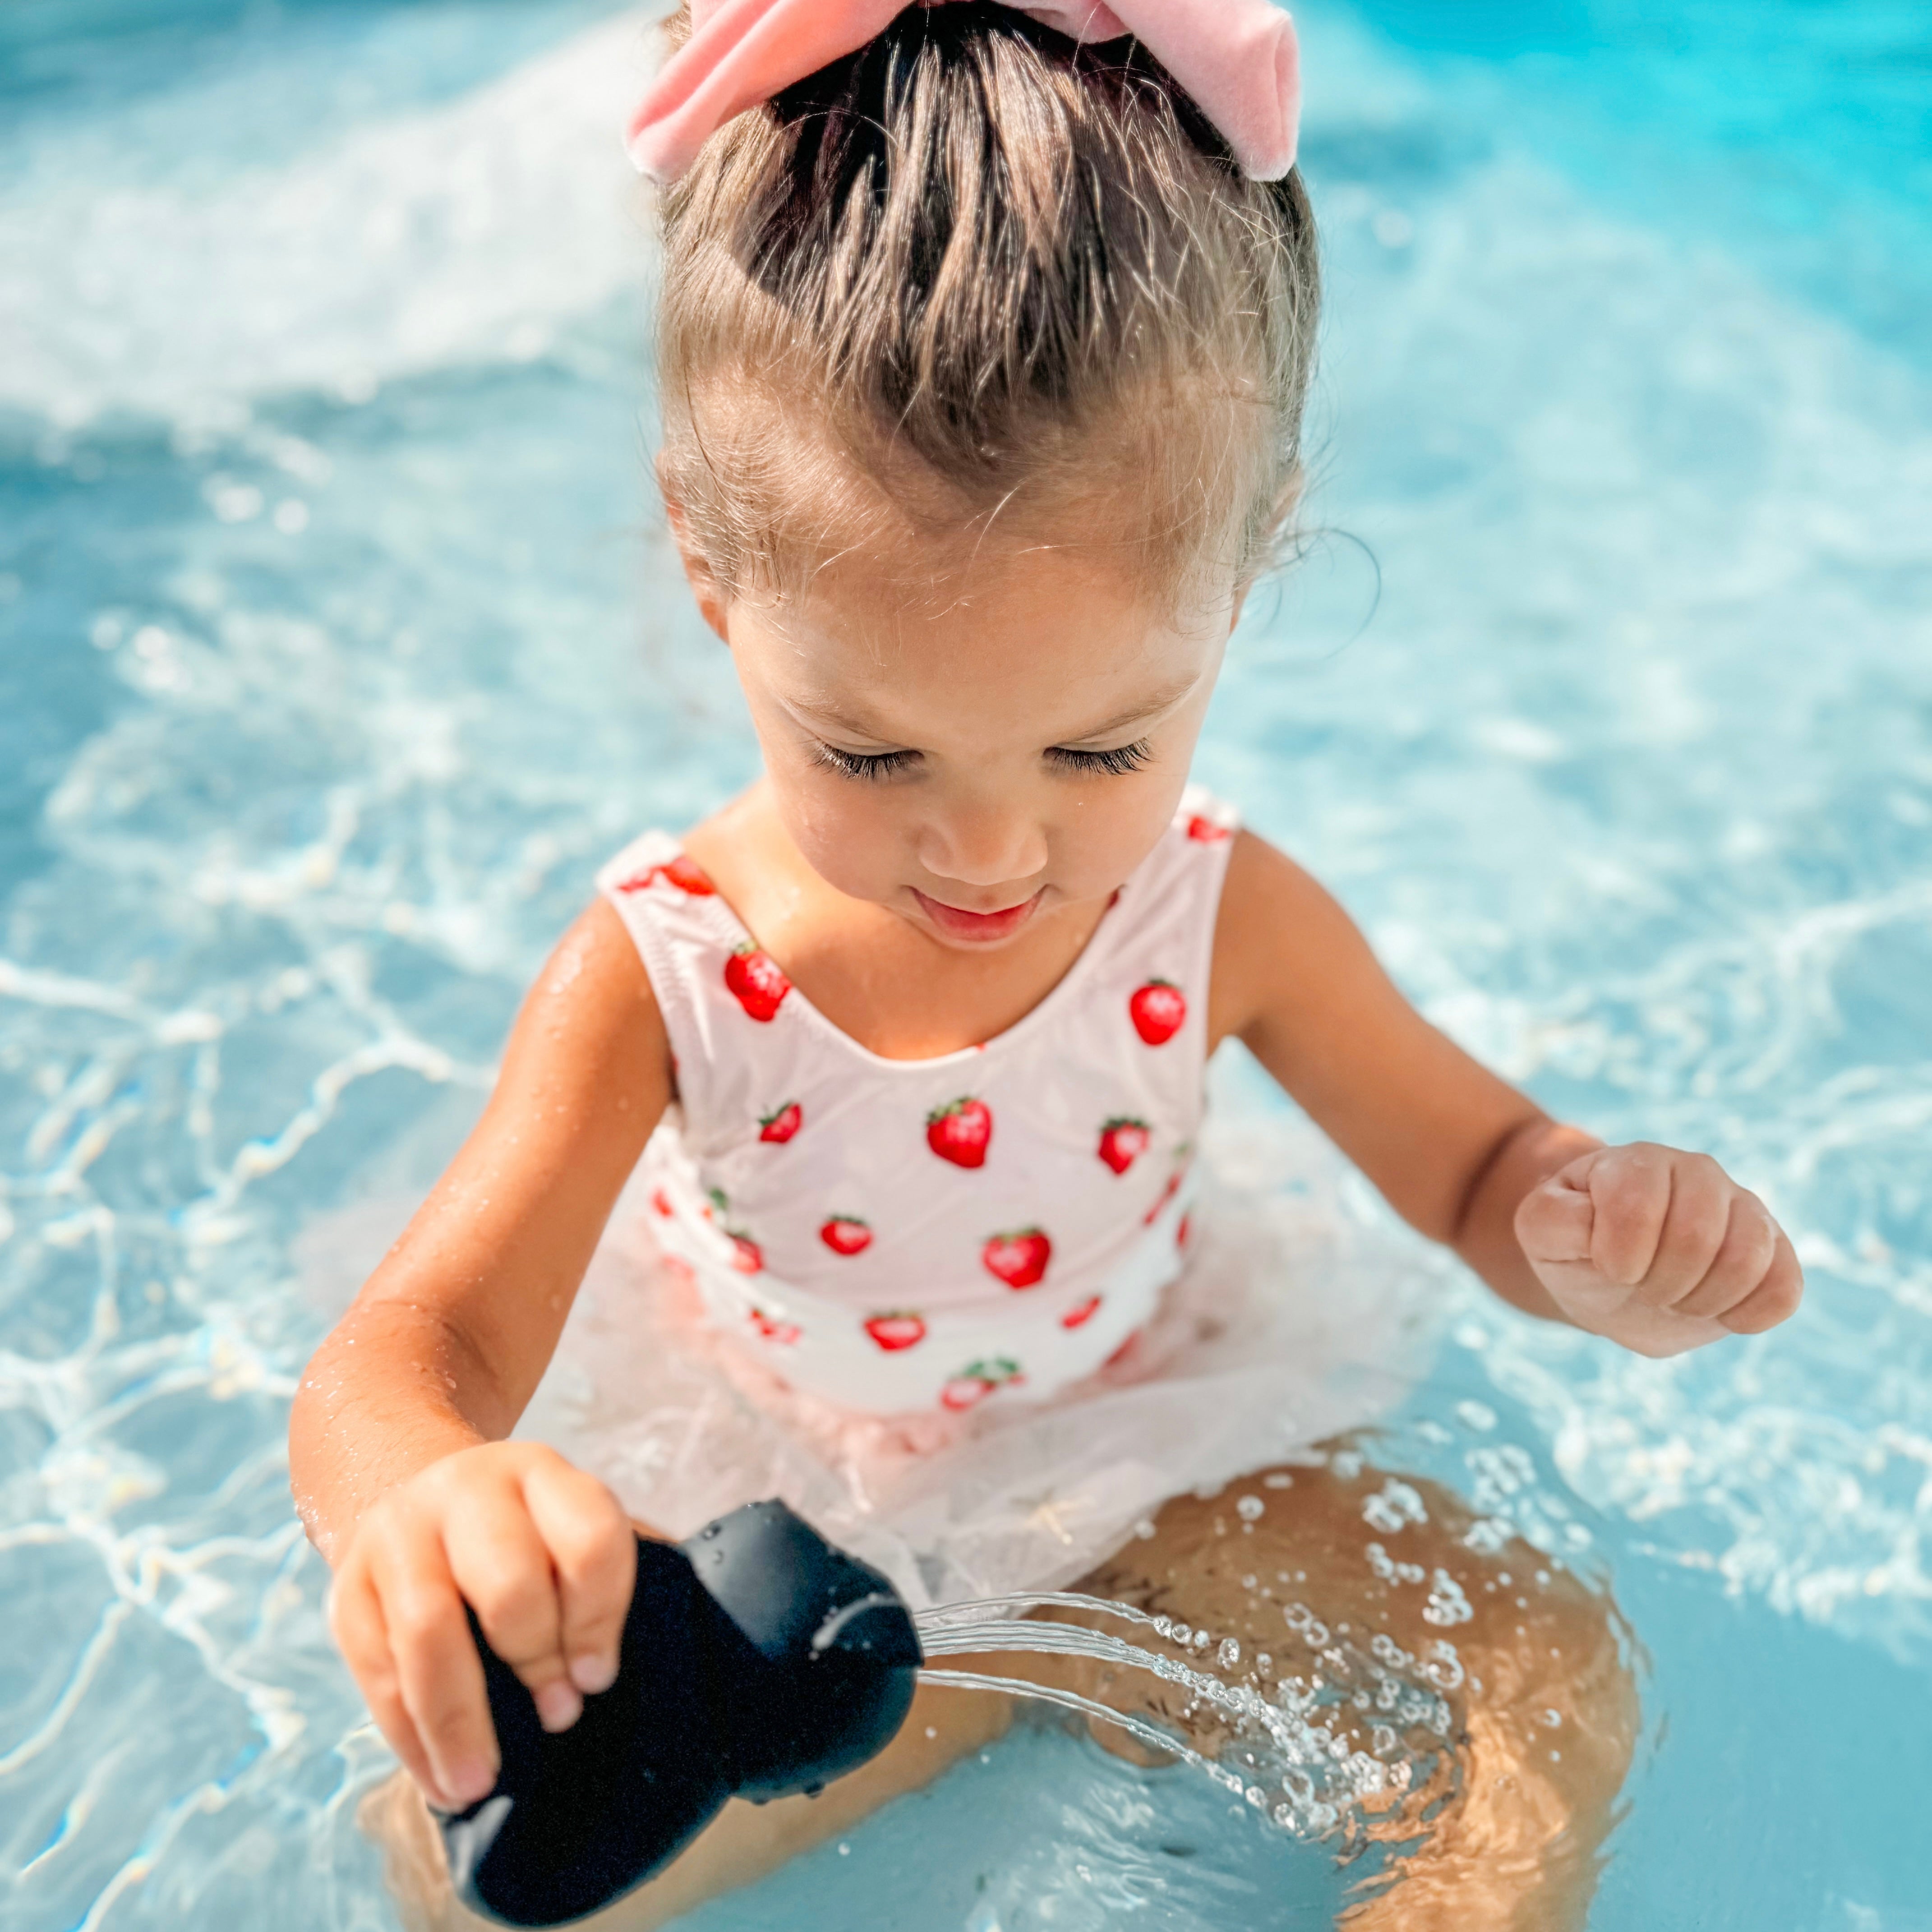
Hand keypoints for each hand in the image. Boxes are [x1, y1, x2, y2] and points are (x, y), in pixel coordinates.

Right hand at [328, 1441, 635, 1811]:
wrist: (423, 1502)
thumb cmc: (521, 1537)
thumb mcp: (566, 1532)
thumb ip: (595, 1588)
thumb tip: (598, 1678)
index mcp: (541, 1473)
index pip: (589, 1539)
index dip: (599, 1618)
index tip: (597, 1677)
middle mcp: (466, 1490)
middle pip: (508, 1581)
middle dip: (536, 1661)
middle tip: (558, 1716)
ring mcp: (398, 1533)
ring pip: (429, 1630)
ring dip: (459, 1720)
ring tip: (482, 1781)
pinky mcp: (348, 1586)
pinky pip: (376, 1673)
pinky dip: (411, 1740)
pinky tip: (441, 1780)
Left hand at [1515, 1143, 1802, 1357]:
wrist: (1613, 1278)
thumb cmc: (1576, 1248)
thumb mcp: (1542, 1230)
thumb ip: (1552, 1219)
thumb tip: (1595, 1222)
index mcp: (1637, 1162)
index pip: (1636, 1210)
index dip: (1619, 1259)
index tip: (1609, 1268)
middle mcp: (1697, 1172)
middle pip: (1697, 1236)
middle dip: (1659, 1283)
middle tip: (1642, 1287)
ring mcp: (1743, 1208)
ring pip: (1748, 1258)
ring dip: (1702, 1300)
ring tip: (1676, 1298)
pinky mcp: (1776, 1250)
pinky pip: (1785, 1288)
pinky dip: (1746, 1315)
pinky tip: (1716, 1311)